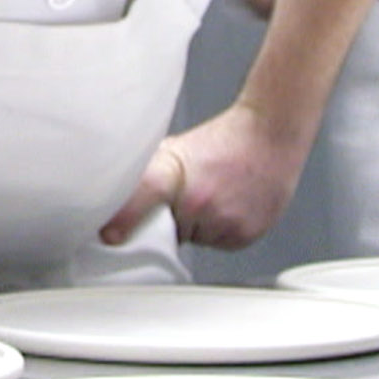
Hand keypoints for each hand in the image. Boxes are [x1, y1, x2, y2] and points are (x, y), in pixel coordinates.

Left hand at [98, 102, 306, 250]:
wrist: (271, 135)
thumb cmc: (224, 139)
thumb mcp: (176, 148)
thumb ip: (151, 174)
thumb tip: (120, 192)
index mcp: (176, 177)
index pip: (142, 199)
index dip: (123, 220)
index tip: (108, 236)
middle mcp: (198, 203)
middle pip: (170, 230)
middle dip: (173, 219)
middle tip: (190, 193)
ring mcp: (224, 223)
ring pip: (197, 239)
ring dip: (199, 226)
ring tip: (216, 194)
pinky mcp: (244, 236)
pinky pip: (220, 244)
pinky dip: (221, 231)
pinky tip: (231, 204)